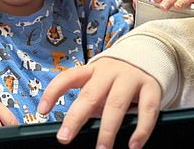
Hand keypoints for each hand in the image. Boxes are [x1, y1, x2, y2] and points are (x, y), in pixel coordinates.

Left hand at [38, 58, 161, 148]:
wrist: (151, 54)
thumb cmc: (119, 77)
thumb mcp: (102, 82)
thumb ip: (92, 101)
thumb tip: (79, 127)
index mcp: (93, 70)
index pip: (68, 78)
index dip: (53, 92)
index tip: (41, 111)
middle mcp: (110, 71)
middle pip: (90, 94)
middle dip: (76, 118)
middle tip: (64, 138)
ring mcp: (131, 77)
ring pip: (116, 104)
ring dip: (108, 129)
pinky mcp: (151, 86)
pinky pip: (147, 109)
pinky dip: (141, 129)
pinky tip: (134, 145)